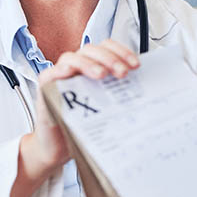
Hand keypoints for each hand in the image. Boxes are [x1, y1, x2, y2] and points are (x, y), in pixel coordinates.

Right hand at [10, 40, 138, 196]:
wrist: (61, 148)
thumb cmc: (84, 127)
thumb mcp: (108, 109)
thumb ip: (121, 96)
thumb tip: (150, 93)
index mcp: (93, 68)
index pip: (107, 48)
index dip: (122, 52)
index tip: (136, 65)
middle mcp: (77, 69)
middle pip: (92, 50)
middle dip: (110, 58)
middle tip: (123, 72)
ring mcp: (60, 76)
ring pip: (73, 57)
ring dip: (90, 63)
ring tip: (102, 75)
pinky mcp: (46, 88)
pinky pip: (50, 73)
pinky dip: (60, 70)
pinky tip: (70, 73)